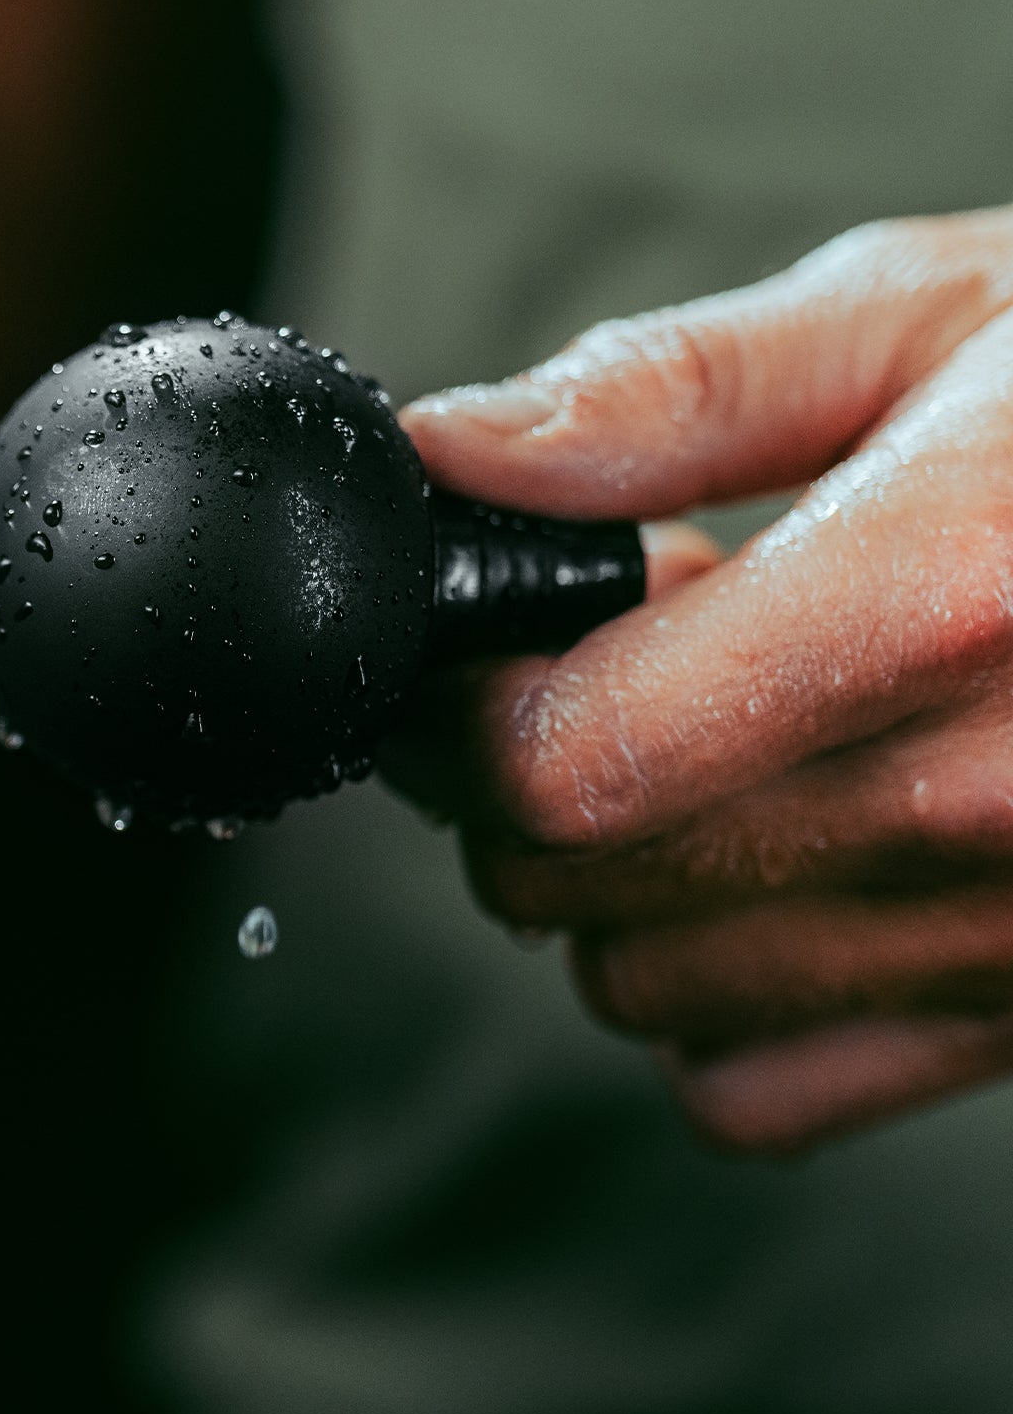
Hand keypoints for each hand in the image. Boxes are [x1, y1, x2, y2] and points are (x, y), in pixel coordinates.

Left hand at [390, 208, 1012, 1152]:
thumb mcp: (941, 319)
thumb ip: (672, 394)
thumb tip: (454, 456)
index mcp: (947, 600)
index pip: (568, 761)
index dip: (468, 713)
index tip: (479, 654)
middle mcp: (991, 804)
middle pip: (579, 890)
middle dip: (523, 791)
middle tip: (591, 687)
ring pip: (646, 996)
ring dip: (619, 890)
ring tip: (717, 762)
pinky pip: (757, 1094)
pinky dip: (716, 1006)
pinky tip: (783, 878)